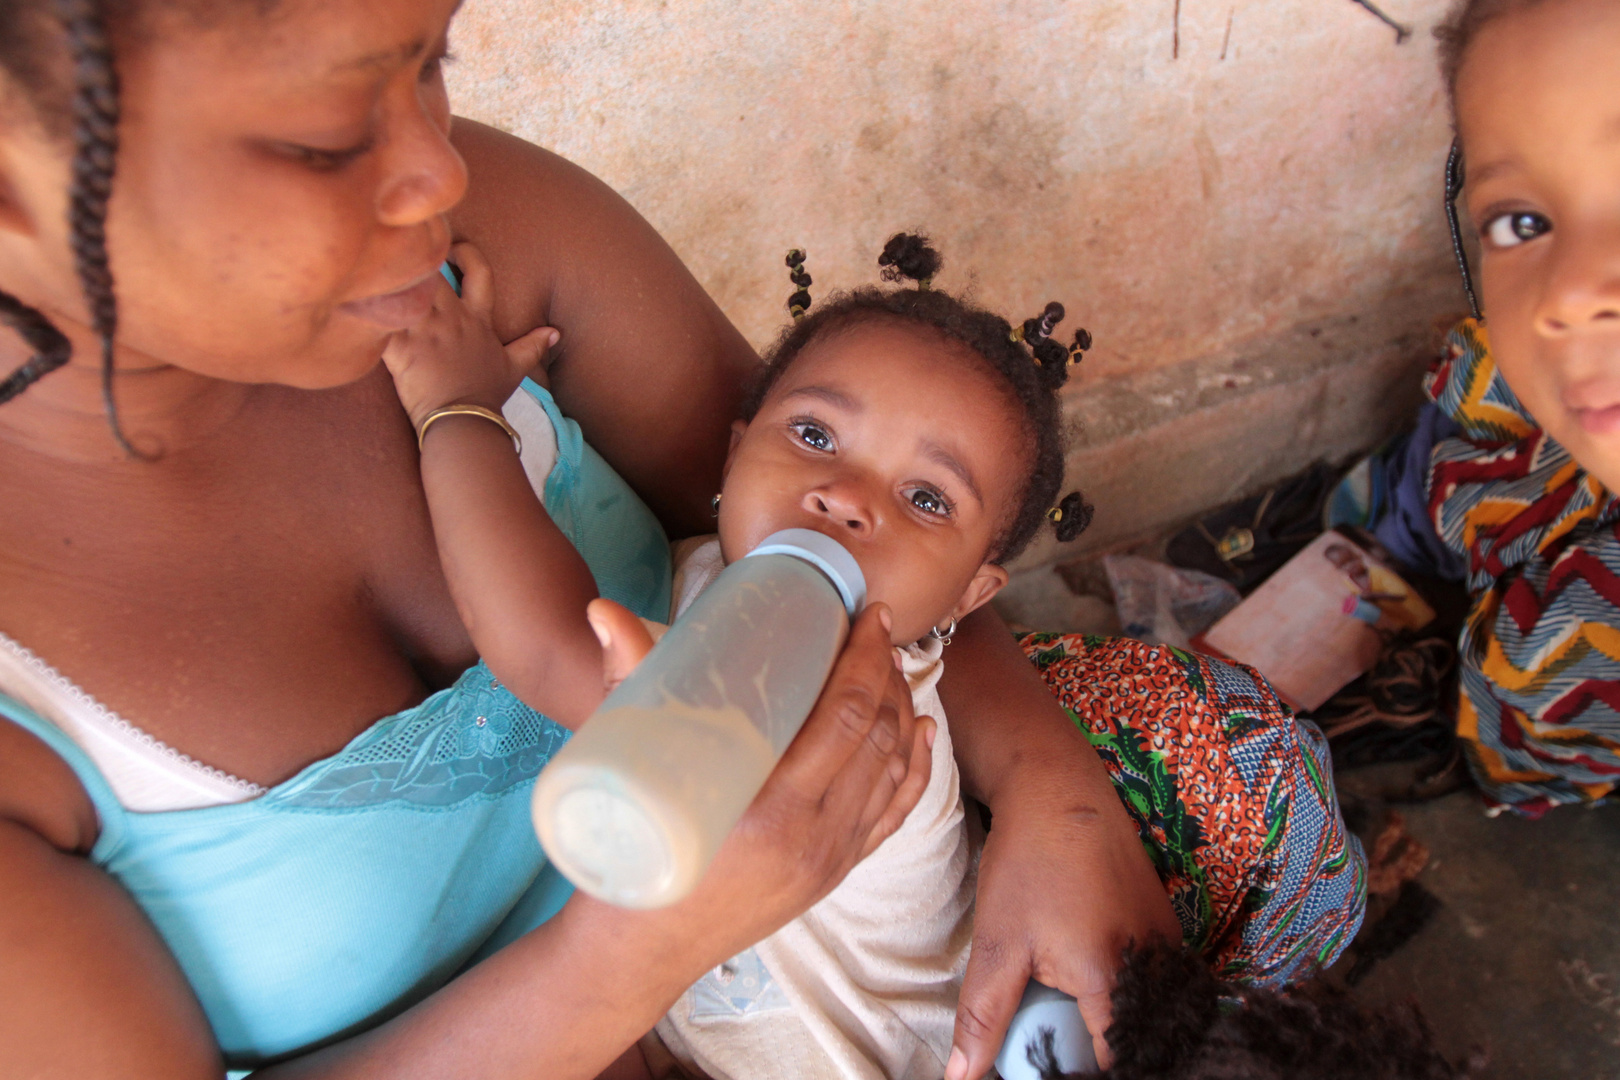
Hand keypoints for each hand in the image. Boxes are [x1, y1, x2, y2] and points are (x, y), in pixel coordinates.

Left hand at [382, 241, 560, 426]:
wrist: (464, 421)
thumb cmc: (486, 395)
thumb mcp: (514, 368)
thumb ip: (533, 346)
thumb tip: (555, 332)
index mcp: (477, 319)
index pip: (479, 273)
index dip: (466, 254)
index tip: (454, 248)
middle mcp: (450, 318)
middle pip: (431, 272)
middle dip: (417, 261)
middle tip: (403, 259)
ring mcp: (424, 332)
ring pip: (403, 289)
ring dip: (389, 282)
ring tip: (376, 278)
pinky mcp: (399, 350)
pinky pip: (377, 321)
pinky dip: (365, 311)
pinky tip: (355, 304)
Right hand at [584, 603, 935, 966]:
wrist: (640, 950)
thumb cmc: (629, 857)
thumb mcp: (627, 769)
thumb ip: (625, 684)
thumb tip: (603, 611)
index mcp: (769, 813)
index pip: (843, 720)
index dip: (864, 660)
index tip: (867, 615)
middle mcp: (813, 839)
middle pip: (876, 739)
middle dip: (885, 675)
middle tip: (877, 629)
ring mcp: (830, 860)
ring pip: (893, 772)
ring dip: (901, 711)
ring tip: (892, 665)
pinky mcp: (835, 873)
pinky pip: (893, 815)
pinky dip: (915, 768)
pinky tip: (923, 731)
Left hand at [949, 778, 1179, 1076]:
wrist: (1060, 789)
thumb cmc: (1028, 861)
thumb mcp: (998, 943)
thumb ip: (984, 1017)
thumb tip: (961, 1078)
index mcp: (1114, 979)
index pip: (1112, 1062)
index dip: (1077, 1071)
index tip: (1049, 1063)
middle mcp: (1155, 966)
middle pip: (1134, 1039)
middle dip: (1095, 1047)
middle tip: (1053, 1035)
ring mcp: (1168, 944)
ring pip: (1145, 1011)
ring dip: (1110, 1019)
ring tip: (1067, 1006)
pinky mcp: (1167, 926)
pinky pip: (1152, 981)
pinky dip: (1122, 991)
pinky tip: (1087, 976)